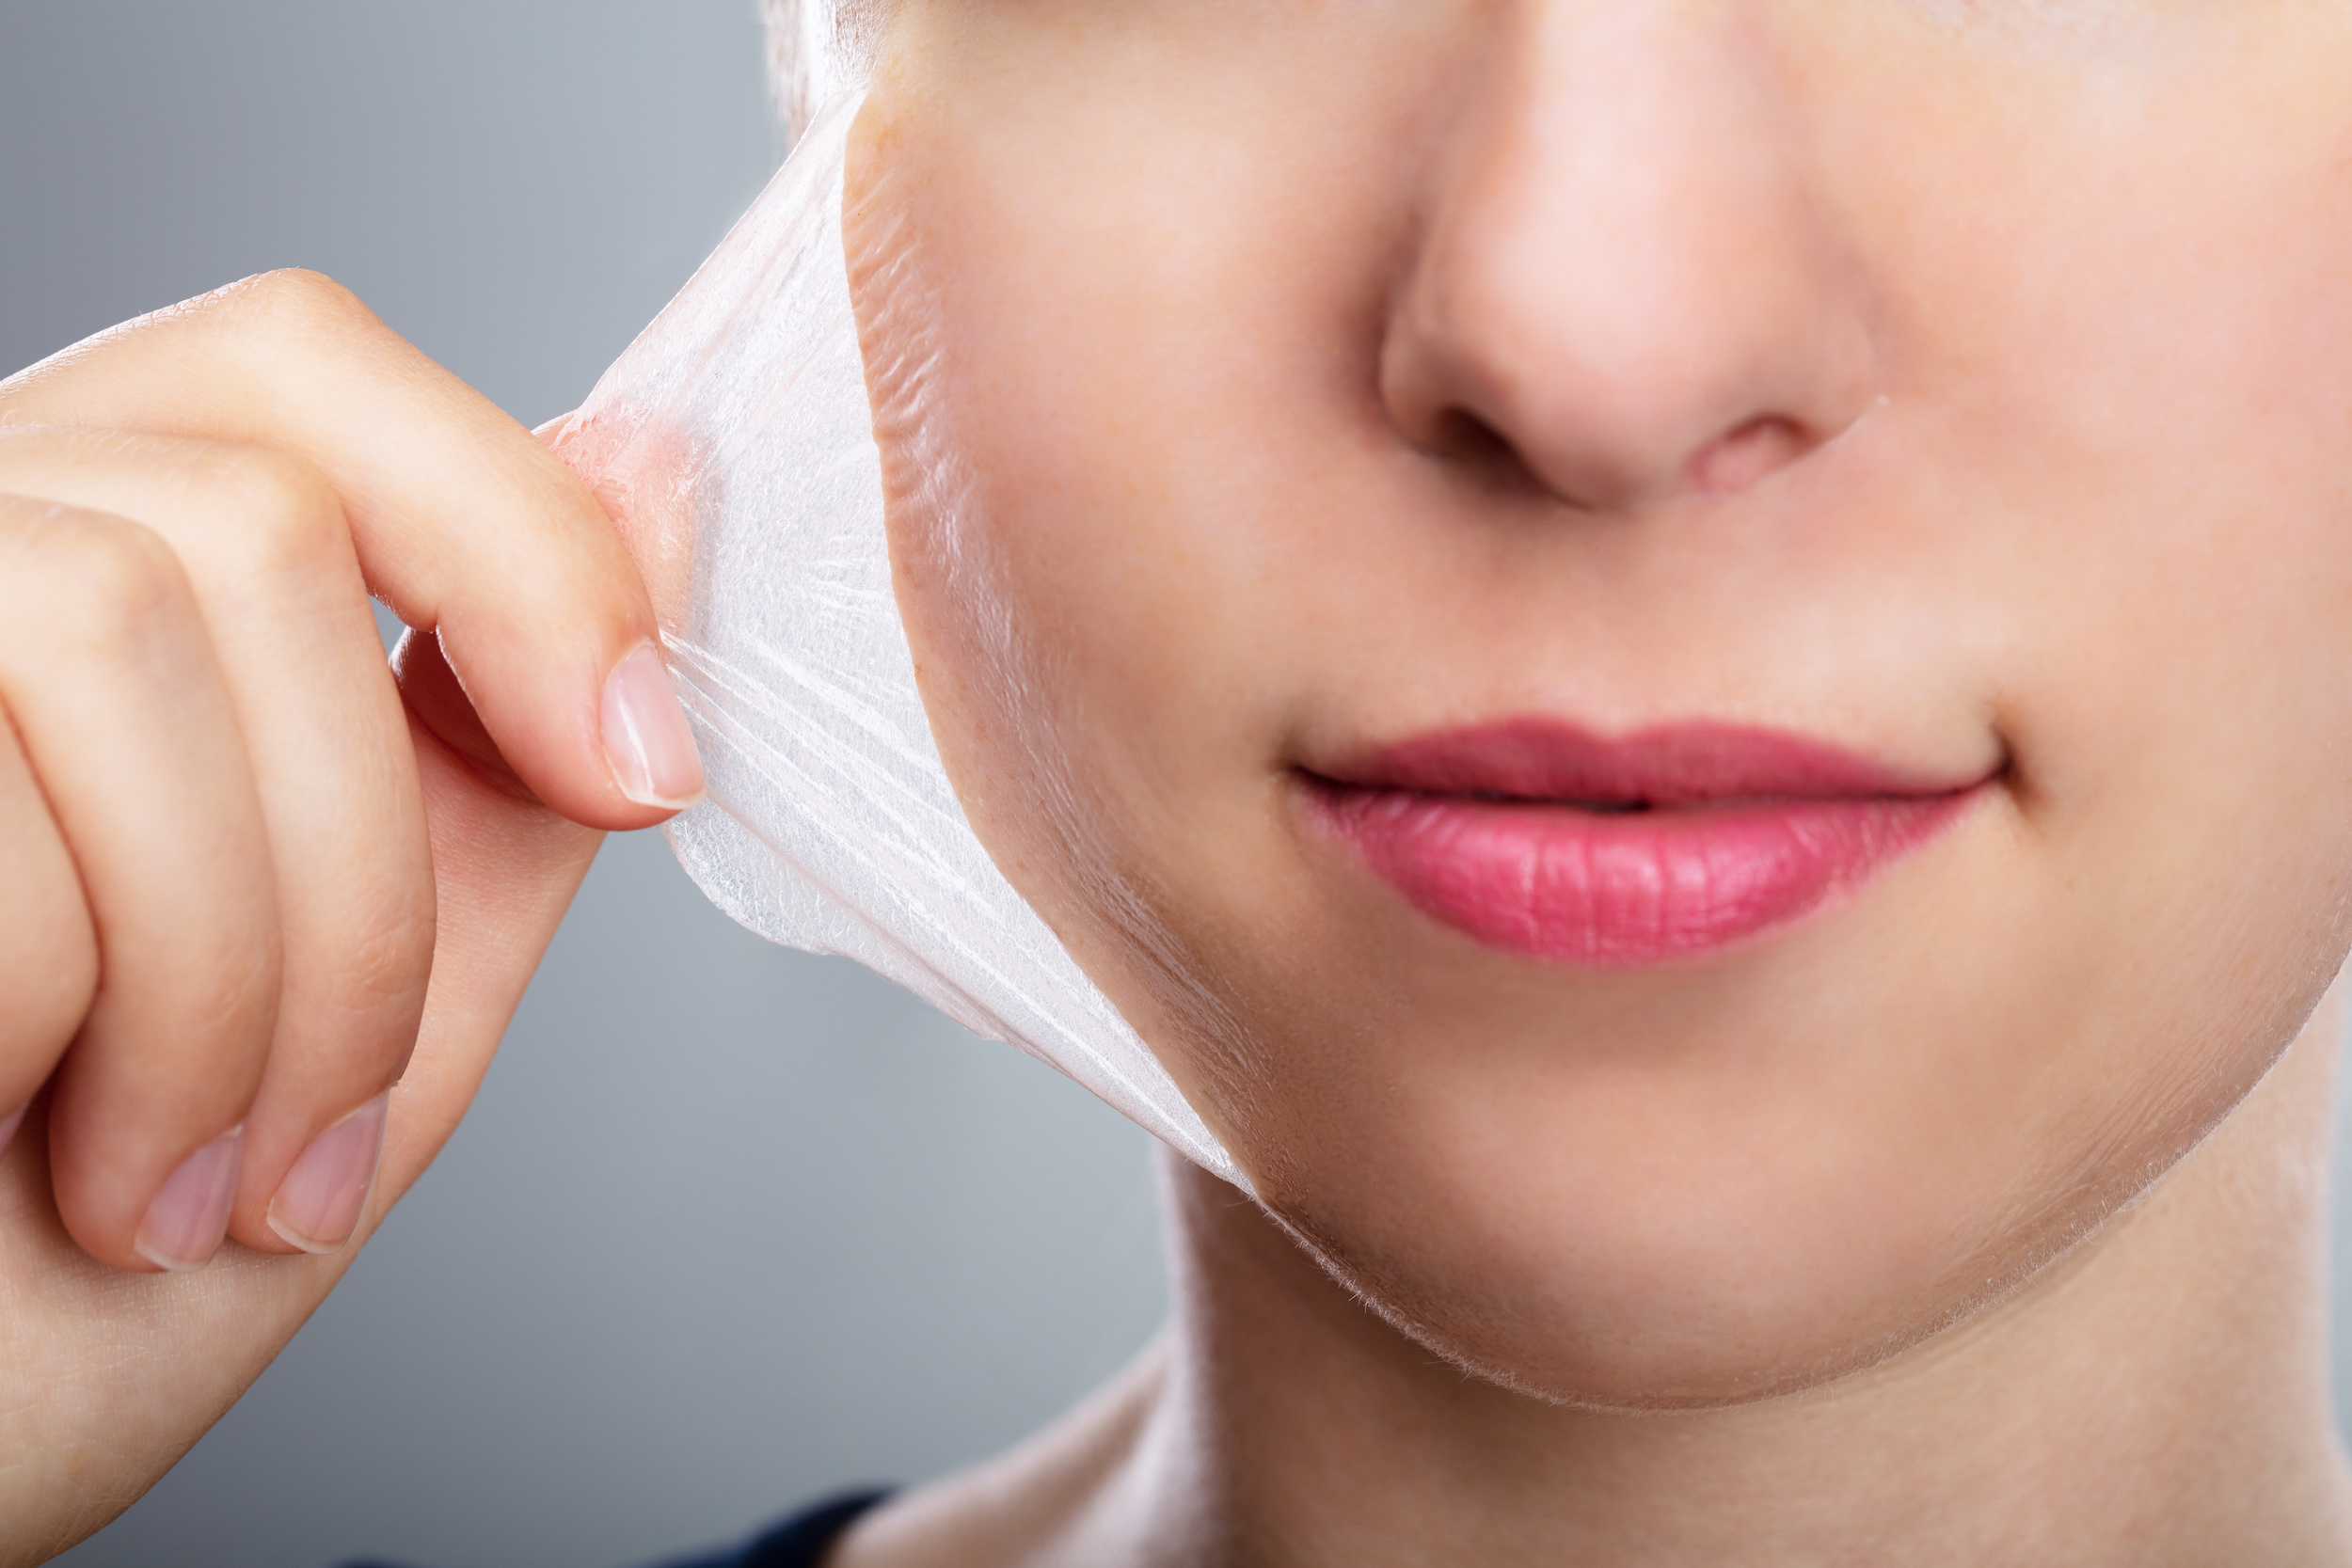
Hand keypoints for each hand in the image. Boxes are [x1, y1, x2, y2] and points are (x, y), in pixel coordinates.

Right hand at [0, 270, 699, 1562]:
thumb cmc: (69, 1281)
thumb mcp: (374, 997)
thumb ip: (499, 751)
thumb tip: (652, 465)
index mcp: (64, 580)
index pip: (298, 362)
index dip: (517, 536)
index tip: (645, 767)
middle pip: (259, 508)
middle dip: (371, 868)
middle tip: (333, 1124)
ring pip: (140, 622)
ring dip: (256, 975)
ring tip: (204, 1178)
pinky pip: (17, 801)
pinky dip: (127, 1028)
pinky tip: (72, 1161)